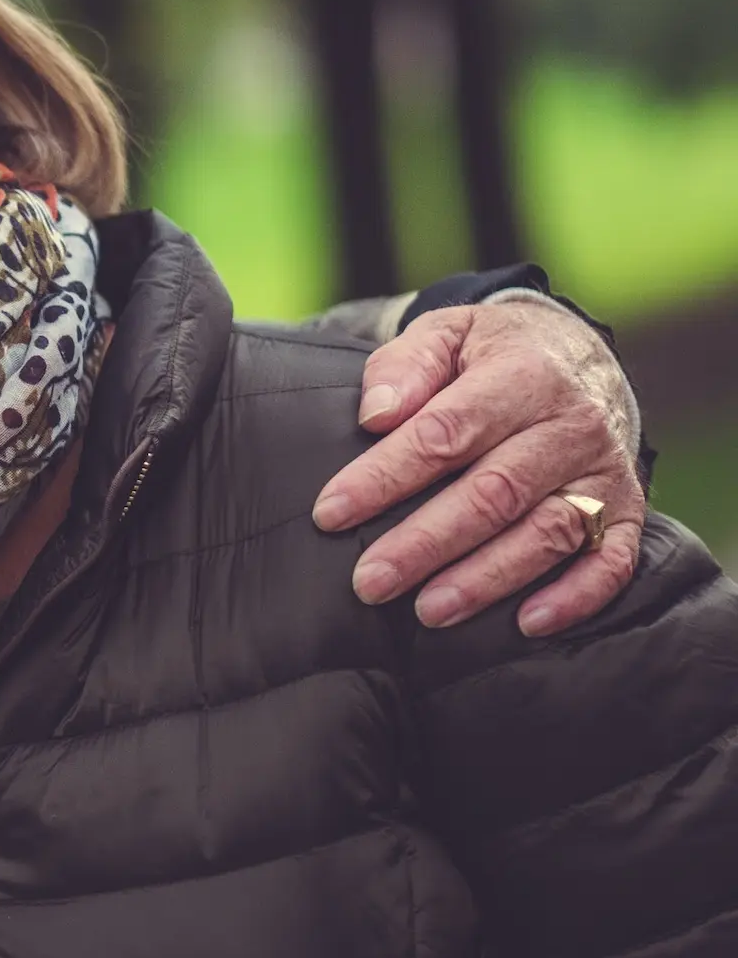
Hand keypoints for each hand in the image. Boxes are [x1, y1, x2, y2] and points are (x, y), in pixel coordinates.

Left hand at [311, 299, 644, 635]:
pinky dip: (574, 596)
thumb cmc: (492, 351)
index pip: (446, 433)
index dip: (386, 476)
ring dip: (486, 579)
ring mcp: (605, 472)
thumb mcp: (446, 333)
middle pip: (494, 493)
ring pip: (547, 533)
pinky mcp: (626, 509)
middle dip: (426, 543)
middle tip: (370, 581)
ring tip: (428, 611)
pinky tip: (527, 624)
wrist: (579, 352)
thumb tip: (374, 415)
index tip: (331, 512)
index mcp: (522, 374)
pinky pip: (611, 561)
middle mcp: (571, 425)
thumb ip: (406, 367)